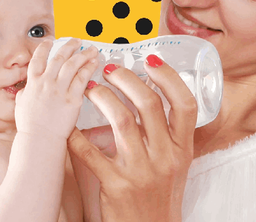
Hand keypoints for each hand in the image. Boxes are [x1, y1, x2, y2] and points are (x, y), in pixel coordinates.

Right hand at [15, 38, 98, 139]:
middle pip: (59, 57)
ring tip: (90, 49)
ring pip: (72, 65)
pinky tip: (94, 63)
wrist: (39, 140)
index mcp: (33, 84)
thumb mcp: (21, 105)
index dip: (44, 47)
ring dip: (82, 54)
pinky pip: (82, 79)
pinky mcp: (72, 99)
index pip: (38, 59)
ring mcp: (59, 90)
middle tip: (76, 41)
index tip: (50, 41)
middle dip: (69, 46)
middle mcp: (46, 83)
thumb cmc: (30, 127)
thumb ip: (25, 93)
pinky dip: (89, 68)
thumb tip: (25, 88)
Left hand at [67, 55, 197, 221]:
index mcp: (182, 149)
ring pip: (120, 120)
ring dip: (102, 97)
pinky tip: (71, 126)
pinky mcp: (115, 185)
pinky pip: (91, 153)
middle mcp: (165, 157)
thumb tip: (152, 93)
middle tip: (111, 69)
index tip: (151, 61)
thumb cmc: (161, 195)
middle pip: (148, 104)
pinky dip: (78, 136)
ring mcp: (140, 171)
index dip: (169, 78)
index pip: (184, 104)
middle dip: (126, 79)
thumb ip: (168, 134)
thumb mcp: (176, 164)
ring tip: (91, 88)